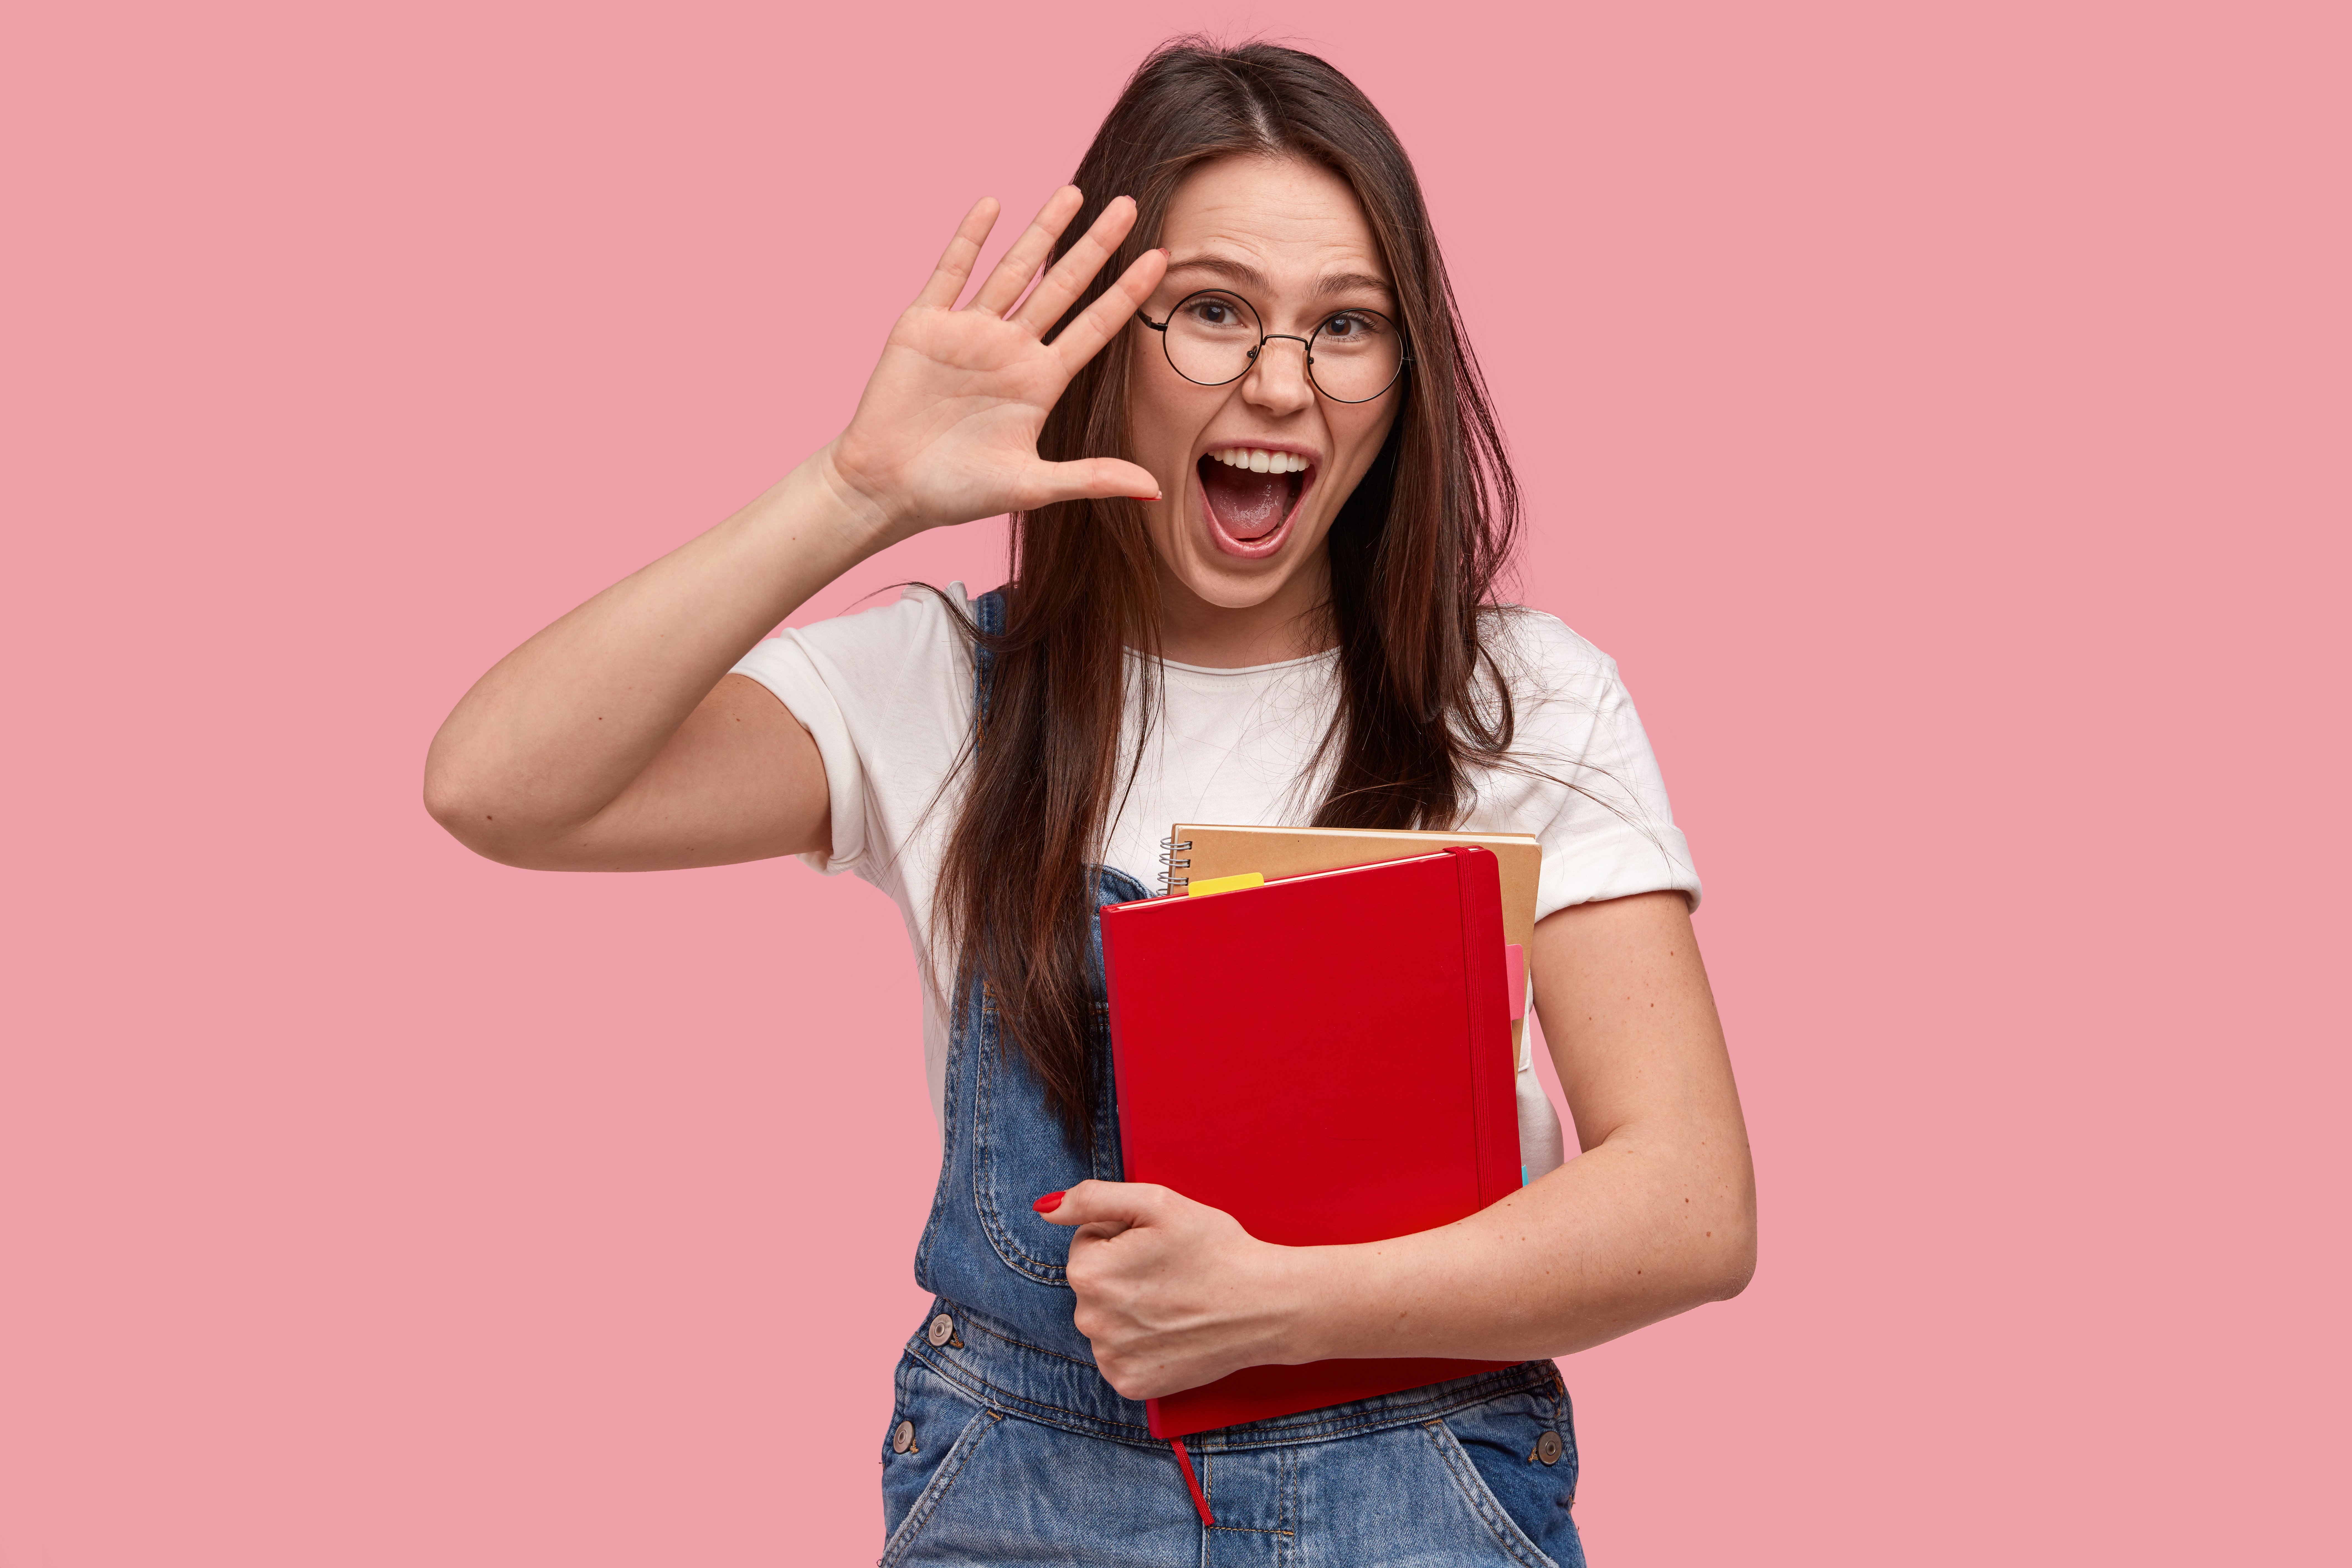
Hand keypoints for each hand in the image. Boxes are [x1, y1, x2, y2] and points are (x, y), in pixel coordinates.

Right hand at [821, 188, 1168, 544]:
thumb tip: (1154, 492)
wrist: (887, 488)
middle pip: (1062, 286)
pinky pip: (951, 272)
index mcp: (1039, 383)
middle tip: (1127, 205)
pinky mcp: (925, 325)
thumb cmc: (956, 492)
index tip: (1161, 258)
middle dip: (1094, 246)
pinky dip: (969, 238)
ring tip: (1073, 193)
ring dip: (1041, 231)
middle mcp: (1010, 349)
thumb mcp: (1030, 487)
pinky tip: (992, 205)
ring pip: (1013, 270)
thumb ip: (1091, 479)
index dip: (1126, 293)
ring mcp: (968, 332)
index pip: (1094, 327)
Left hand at [1036, 1180, 1302, 1400]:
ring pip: (1107, 1318)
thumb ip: (1093, 1198)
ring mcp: (1110, 1358)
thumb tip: (1045, 1207)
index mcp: (1089, 1273)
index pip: (1087, 1242)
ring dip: (1131, 1308)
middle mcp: (1090, 1321)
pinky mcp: (1131, 1385)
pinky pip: (1120, 1354)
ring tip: (1176, 1301)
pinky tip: (1172, 1330)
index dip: (1123, 1236)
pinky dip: (1141, 1343)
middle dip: (1123, 1272)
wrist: (1265, 1306)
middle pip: (1094, 1283)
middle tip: (1170, 1272)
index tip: (1158, 1245)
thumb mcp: (1156, 1202)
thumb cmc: (1215, 1249)